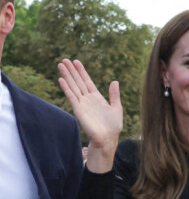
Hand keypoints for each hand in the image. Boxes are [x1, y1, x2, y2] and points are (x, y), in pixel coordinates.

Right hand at [58, 58, 122, 172]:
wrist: (108, 139)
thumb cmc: (113, 126)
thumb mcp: (116, 107)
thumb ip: (114, 94)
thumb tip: (114, 81)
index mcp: (97, 97)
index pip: (87, 81)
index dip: (82, 72)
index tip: (76, 62)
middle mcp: (88, 99)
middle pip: (78, 81)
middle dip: (71, 71)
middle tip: (64, 60)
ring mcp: (82, 104)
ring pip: (73, 86)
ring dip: (67, 76)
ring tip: (60, 65)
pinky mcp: (79, 110)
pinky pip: (71, 96)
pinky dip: (66, 88)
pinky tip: (61, 79)